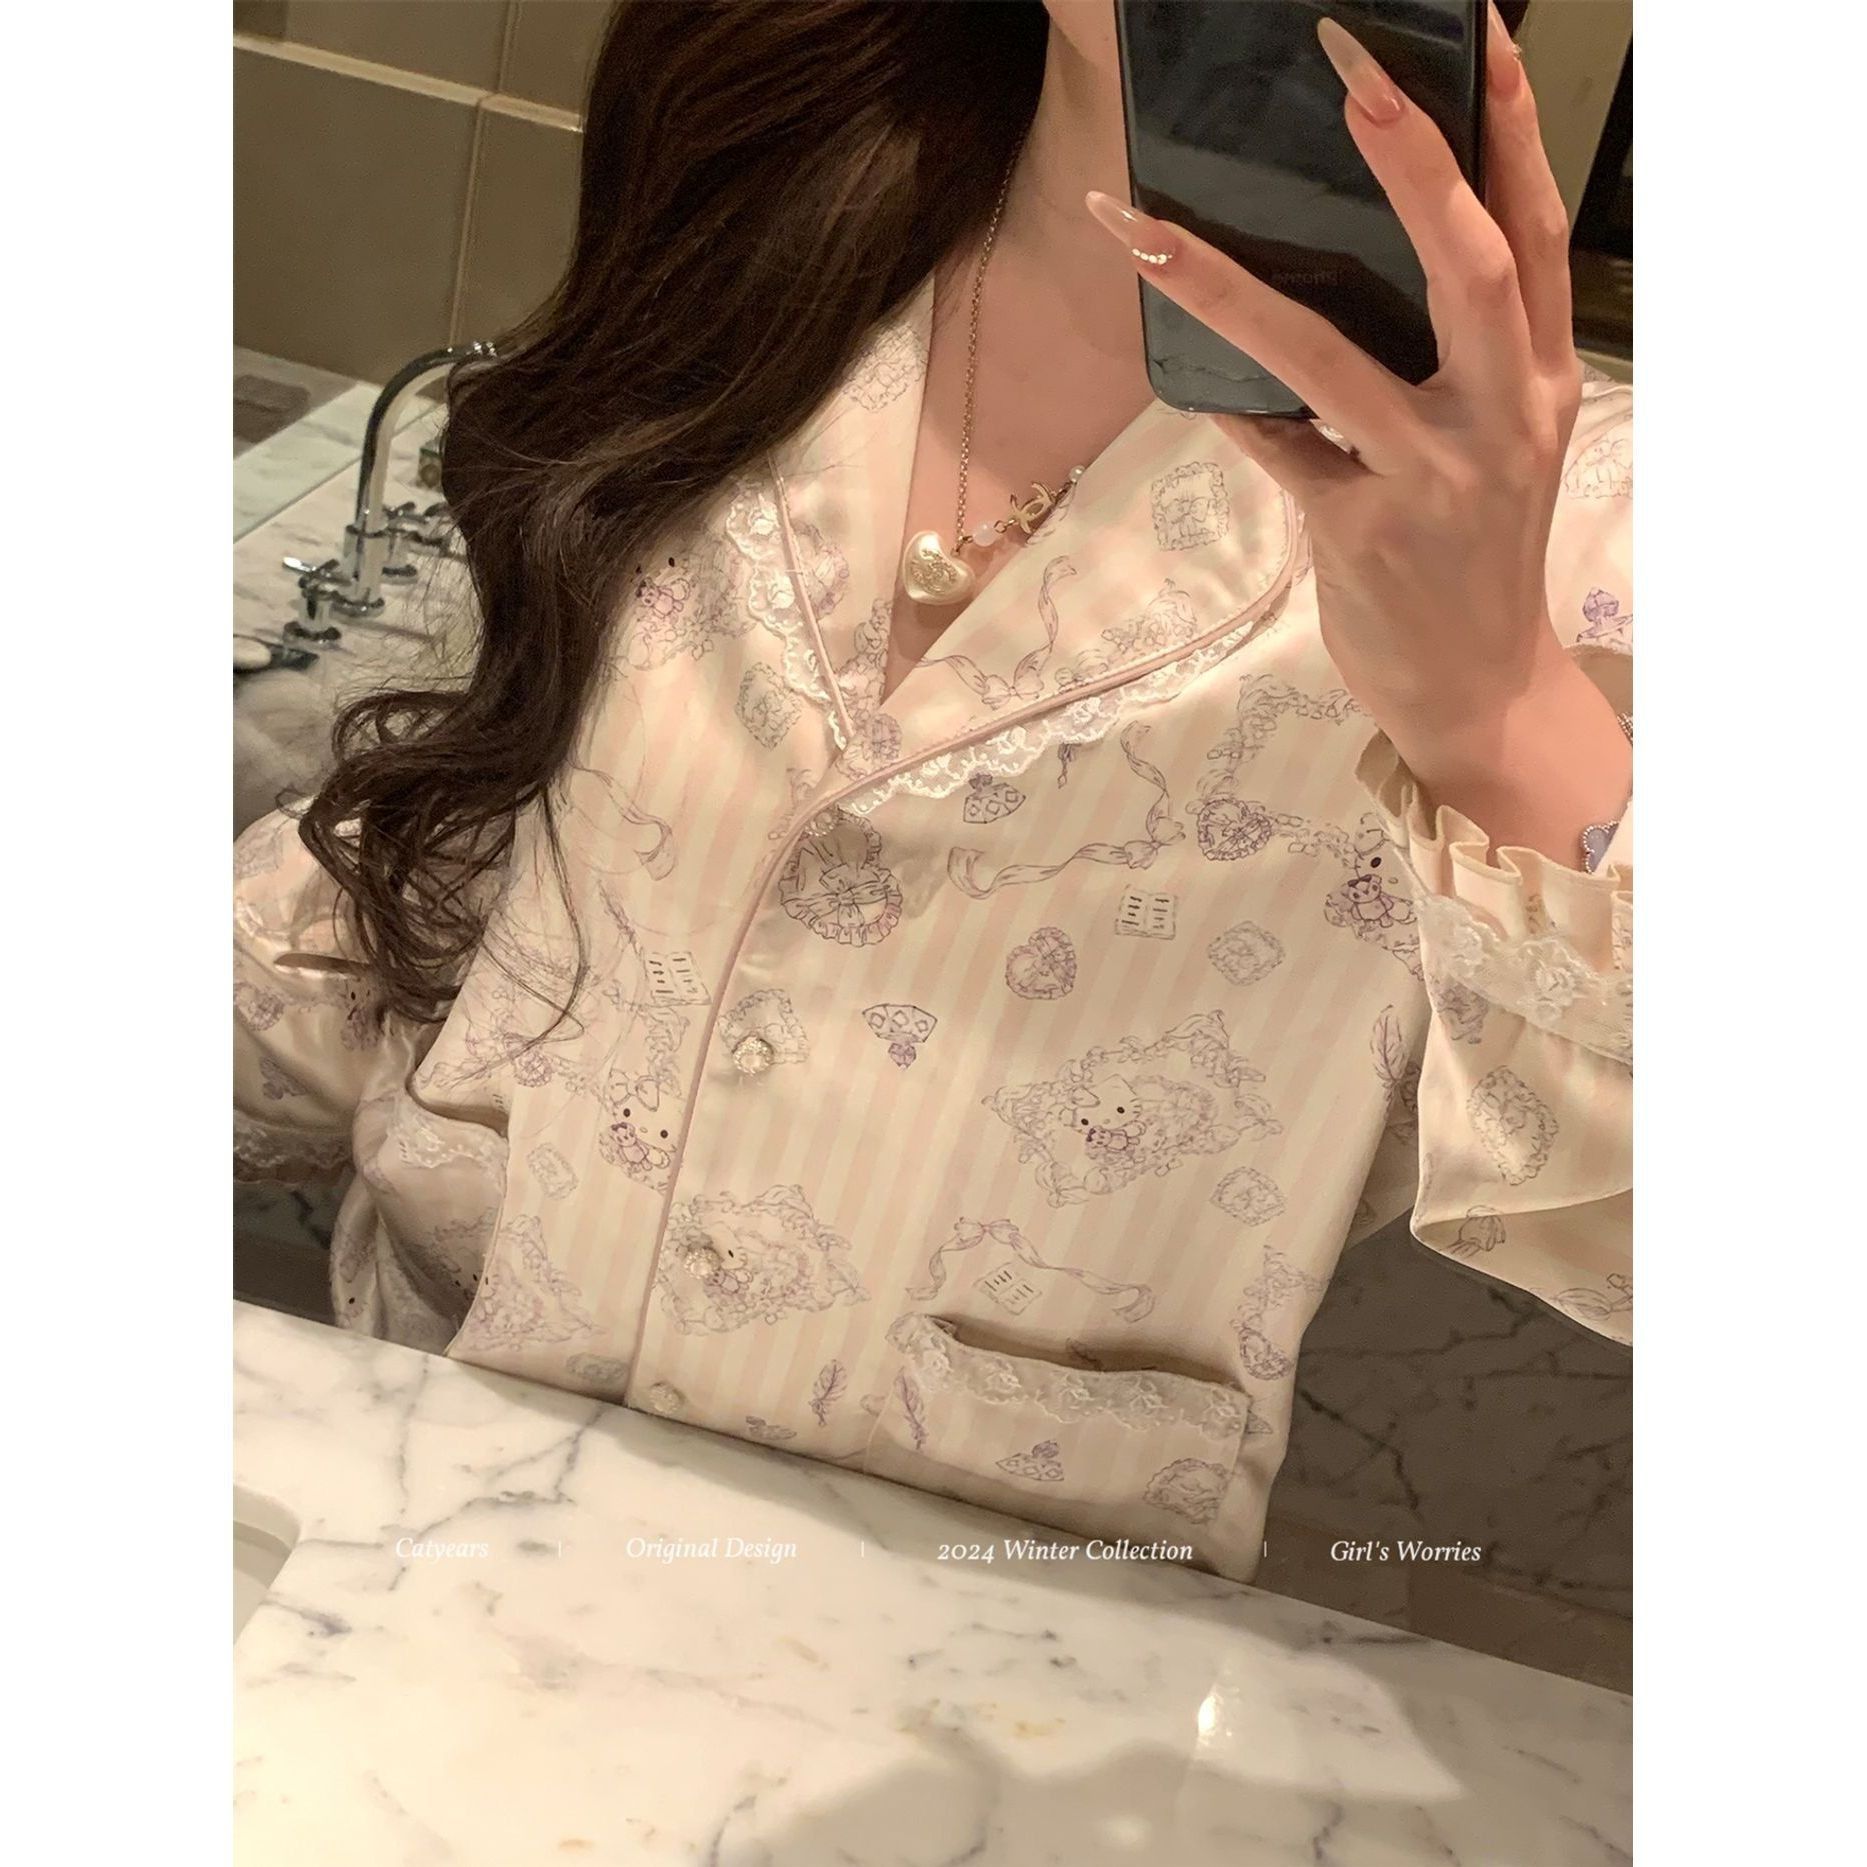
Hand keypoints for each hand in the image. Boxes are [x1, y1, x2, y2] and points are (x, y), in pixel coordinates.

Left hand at [1085, 2, 1629, 863]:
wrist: (1477, 690)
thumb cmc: (1471, 557)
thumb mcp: (1493, 450)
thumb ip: (1452, 364)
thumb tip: (1347, 274)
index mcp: (1543, 379)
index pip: (1534, 232)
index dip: (1510, 129)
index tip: (1476, 31)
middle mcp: (1505, 417)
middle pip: (1473, 264)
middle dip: (1415, 157)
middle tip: (1352, 63)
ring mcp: (1435, 477)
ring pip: (1330, 357)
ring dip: (1229, 285)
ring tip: (1147, 228)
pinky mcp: (1361, 533)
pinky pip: (1276, 450)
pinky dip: (1226, 406)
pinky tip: (1175, 371)